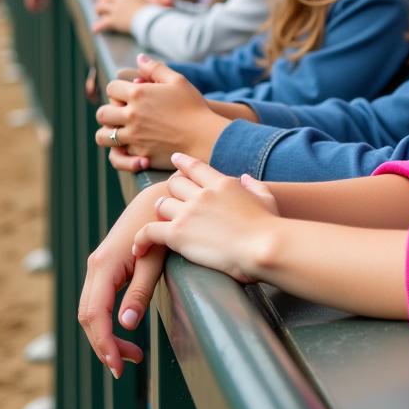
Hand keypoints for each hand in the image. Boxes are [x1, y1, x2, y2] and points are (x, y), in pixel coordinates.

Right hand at [77, 181, 168, 379]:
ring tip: (129, 354)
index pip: (95, 316)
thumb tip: (126, 325)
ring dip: (105, 335)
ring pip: (90, 310)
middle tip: (127, 365)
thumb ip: (140, 292)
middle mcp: (95, 266)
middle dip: (104, 345)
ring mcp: (97, 266)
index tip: (119, 365)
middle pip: (88, 317)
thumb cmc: (162, 226)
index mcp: (104, 266)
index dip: (105, 344)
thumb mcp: (155, 260)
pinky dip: (105, 321)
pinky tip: (122, 333)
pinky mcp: (104, 266)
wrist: (159, 197)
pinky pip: (97, 300)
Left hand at [92, 0, 153, 35]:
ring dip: (98, 11)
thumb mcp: (157, 3)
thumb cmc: (157, 12)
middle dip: (102, 0)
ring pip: (101, 7)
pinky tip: (95, 30)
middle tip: (101, 6)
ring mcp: (116, 10)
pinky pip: (102, 23)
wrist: (151, 19)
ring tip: (99, 15)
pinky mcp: (114, 20)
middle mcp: (120, 0)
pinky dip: (98, 27)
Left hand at [95, 54, 228, 169]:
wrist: (204, 136)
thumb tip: (139, 58)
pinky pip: (117, 155)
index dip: (118, 90)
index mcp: (138, 94)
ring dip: (108, 133)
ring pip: (103, 136)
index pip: (111, 88)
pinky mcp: (138, 155)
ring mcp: (133, 137)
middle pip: (102, 113)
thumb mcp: (178, 81)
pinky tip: (130, 148)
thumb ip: (156, 68)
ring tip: (120, 131)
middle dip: (109, 111)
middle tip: (121, 113)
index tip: (127, 94)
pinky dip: (120, 152)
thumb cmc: (193, 106)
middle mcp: (131, 115)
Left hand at [132, 153, 279, 283]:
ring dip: (161, 212)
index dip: (183, 163)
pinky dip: (141, 240)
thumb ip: (254, 185)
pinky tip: (139, 248)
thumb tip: (245, 178)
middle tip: (169, 200)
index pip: (196, 167)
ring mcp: (188, 212)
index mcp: (223, 183)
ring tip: (160, 223)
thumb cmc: (270, 226)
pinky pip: (149, 231)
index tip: (176, 160)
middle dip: (171, 190)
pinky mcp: (177, 234)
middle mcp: (203, 193)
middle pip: (175, 183)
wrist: (263, 246)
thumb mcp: (267, 198)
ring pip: (161, 203)